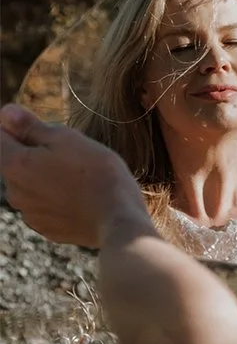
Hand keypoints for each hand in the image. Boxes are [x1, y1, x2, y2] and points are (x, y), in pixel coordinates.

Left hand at [0, 104, 150, 248]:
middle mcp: (15, 193)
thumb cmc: (95, 172)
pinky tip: (81, 197)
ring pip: (31, 186)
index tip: (44, 128)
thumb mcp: (66, 138)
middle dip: (34, 154)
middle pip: (15, 163)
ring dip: (46, 177)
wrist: (119, 218)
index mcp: (15, 165)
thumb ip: (31, 126)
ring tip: (79, 176)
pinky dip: (57, 199)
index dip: (18, 127)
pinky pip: (45, 207)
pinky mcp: (48, 230)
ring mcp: (30, 215)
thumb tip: (6, 112)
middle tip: (70, 153)